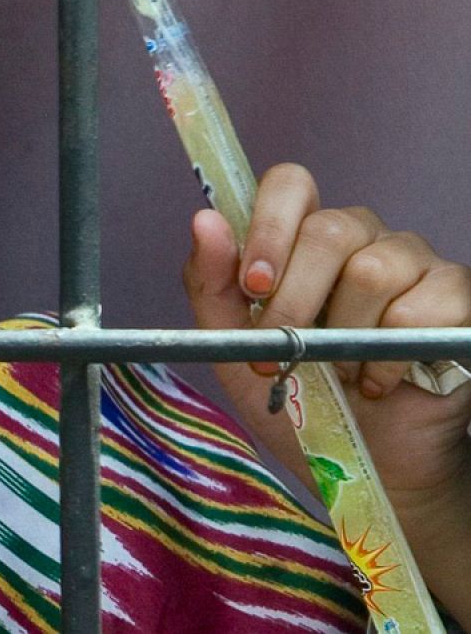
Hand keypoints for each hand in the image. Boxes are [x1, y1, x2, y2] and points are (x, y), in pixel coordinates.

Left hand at [186, 162, 470, 621]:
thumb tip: (204, 219)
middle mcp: (364, 239)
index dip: (268, 225)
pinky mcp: (458, 301)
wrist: (364, 463)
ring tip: (334, 373)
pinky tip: (373, 383)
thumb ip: (212, 285)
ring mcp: (416, 266)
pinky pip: (425, 307)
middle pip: (331, 228)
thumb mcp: (233, 347)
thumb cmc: (297, 396)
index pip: (291, 184)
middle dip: (295, 297)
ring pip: (375, 269)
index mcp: (304, 238)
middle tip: (282, 348)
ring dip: (343, 336)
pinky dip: (387, 356)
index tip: (253, 285)